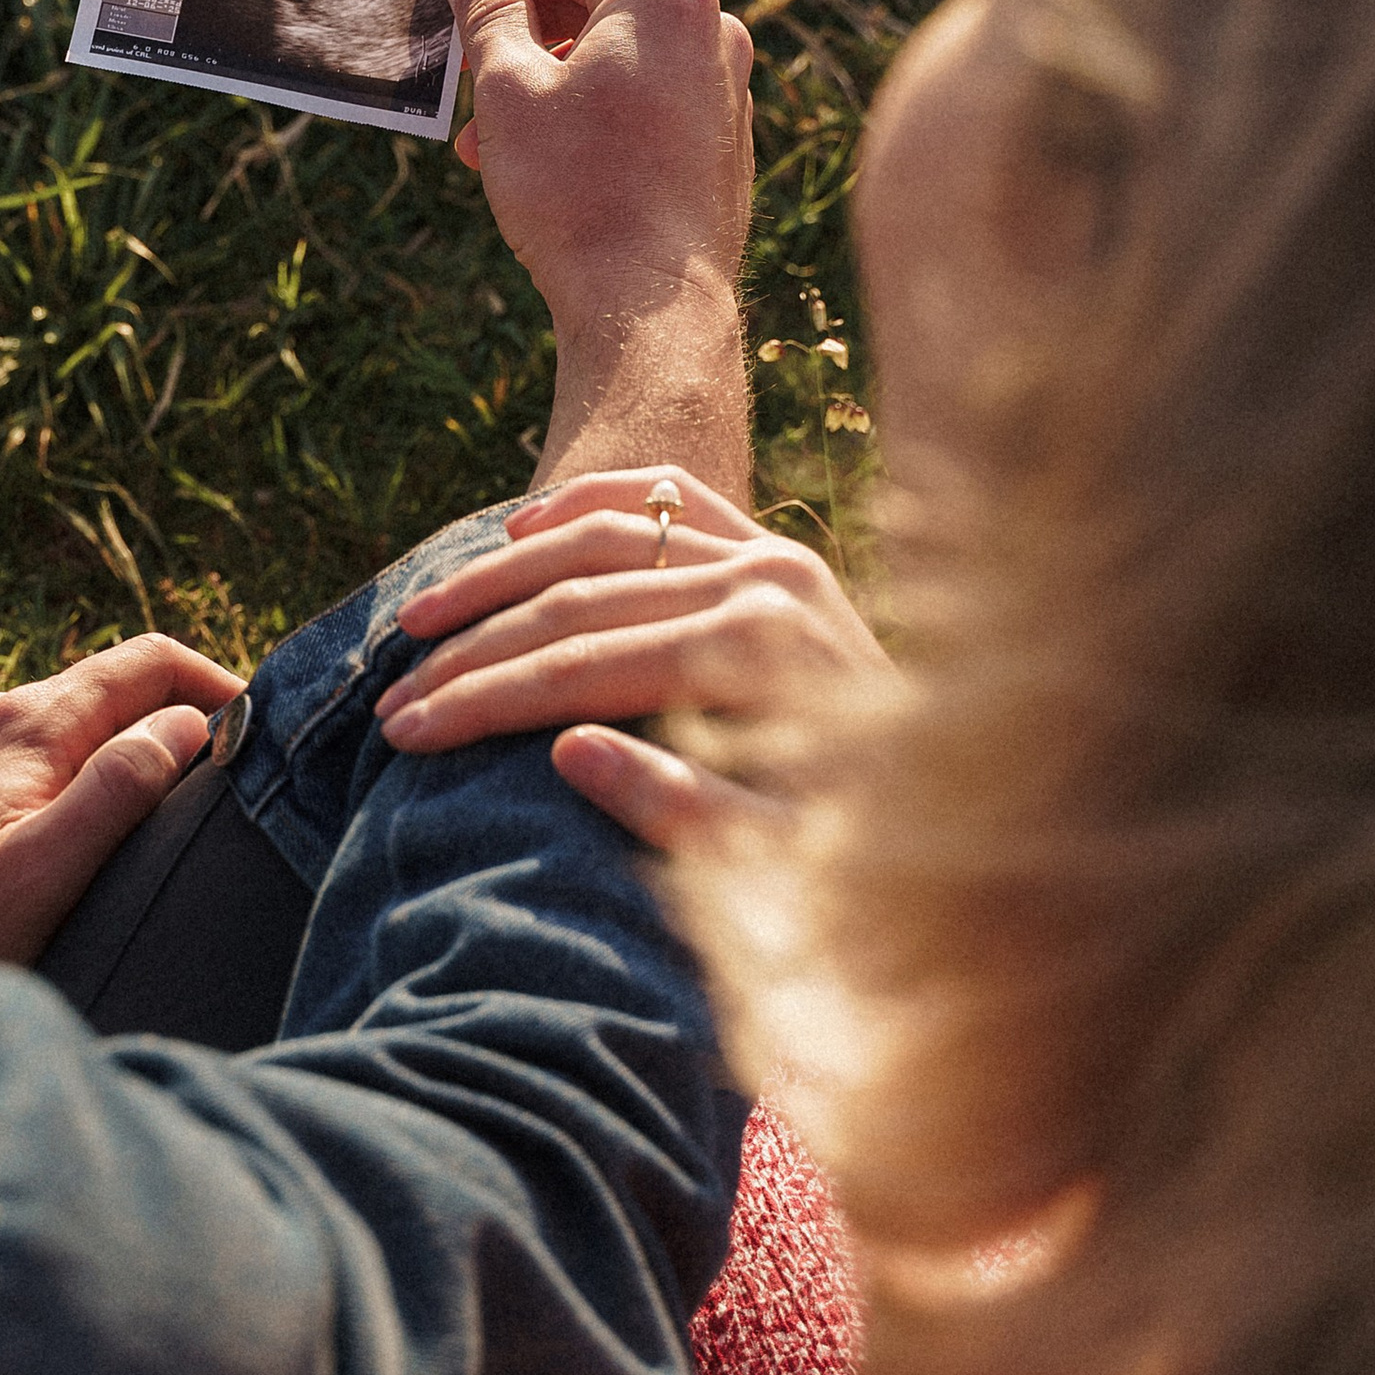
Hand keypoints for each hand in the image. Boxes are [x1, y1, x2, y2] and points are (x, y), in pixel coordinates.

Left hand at [0, 637, 238, 969]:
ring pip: (60, 722)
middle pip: (106, 687)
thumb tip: (186, 727)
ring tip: (156, 805)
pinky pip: (15, 755)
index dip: (214, 682)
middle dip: (172, 715)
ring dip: (116, 745)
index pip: (147, 661)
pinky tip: (67, 824)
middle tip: (223, 777)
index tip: (255, 731)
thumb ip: (117, 791)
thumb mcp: (42, 871)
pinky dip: (63, 771)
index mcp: (29, 724)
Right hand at [374, 465, 892, 847]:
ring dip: (503, 573)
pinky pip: (665, 500)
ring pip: (605, 533)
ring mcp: (777, 555)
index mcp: (763, 652)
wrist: (984, 822)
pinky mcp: (780, 555)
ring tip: (422, 620)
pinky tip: (521, 531)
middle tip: (391, 700)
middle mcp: (770, 580)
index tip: (405, 737)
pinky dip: (588, 506)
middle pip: (579, 597)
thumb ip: (683, 813)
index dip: (483, 702)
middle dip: (473, 651)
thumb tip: (564, 749)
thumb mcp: (791, 875)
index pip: (583, 665)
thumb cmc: (885, 868)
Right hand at [443, 0, 755, 500]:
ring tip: (482, 135)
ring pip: (614, 56)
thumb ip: (486, 10)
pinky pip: (642, 100)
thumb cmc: (578, 191)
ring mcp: (723, 88)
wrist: (651, 308)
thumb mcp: (509, 88)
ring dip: (543, 79)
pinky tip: (534, 161)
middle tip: (459, 64)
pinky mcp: (719, 142)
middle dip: (519, 28)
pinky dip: (585, 112)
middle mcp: (710, 29)